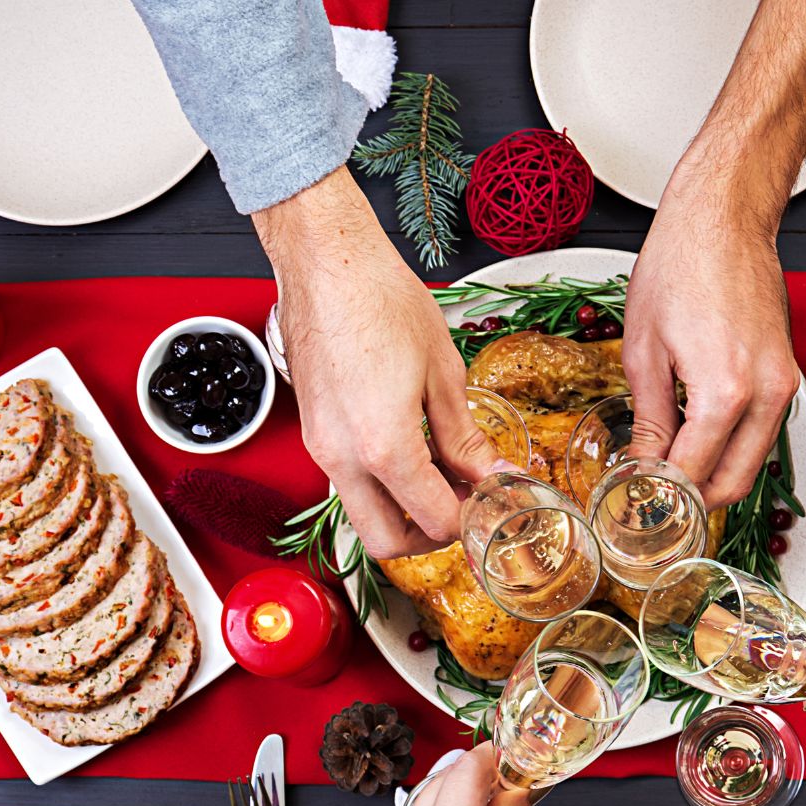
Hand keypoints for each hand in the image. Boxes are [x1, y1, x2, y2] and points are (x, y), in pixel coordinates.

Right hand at [257, 167, 508, 558]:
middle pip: (386, 542)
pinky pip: (348, 482)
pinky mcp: (313, 433)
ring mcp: (321, 448)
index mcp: (383, 447)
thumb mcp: (443, 372)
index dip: (471, 518)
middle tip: (462, 505)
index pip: (435, 520)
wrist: (327, 263)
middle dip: (429, 536)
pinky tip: (412, 448)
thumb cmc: (381, 300)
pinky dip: (381, 484)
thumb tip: (492, 473)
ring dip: (403, 511)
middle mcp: (343, 459)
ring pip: (363, 515)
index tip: (491, 499)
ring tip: (441, 471)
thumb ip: (466, 436)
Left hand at [622, 186, 799, 507]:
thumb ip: (648, 421)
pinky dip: (732, 447)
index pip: (694, 473)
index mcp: (726, 391)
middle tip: (655, 500)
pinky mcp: (786, 375)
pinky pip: (762, 433)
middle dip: (693, 501)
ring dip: (715, 476)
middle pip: (734, 483)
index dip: (660, 494)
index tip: (636, 499)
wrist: (722, 220)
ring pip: (754, 463)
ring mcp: (784, 385)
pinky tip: (697, 439)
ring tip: (670, 469)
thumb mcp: (645, 351)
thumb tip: (644, 466)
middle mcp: (766, 394)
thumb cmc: (683, 264)